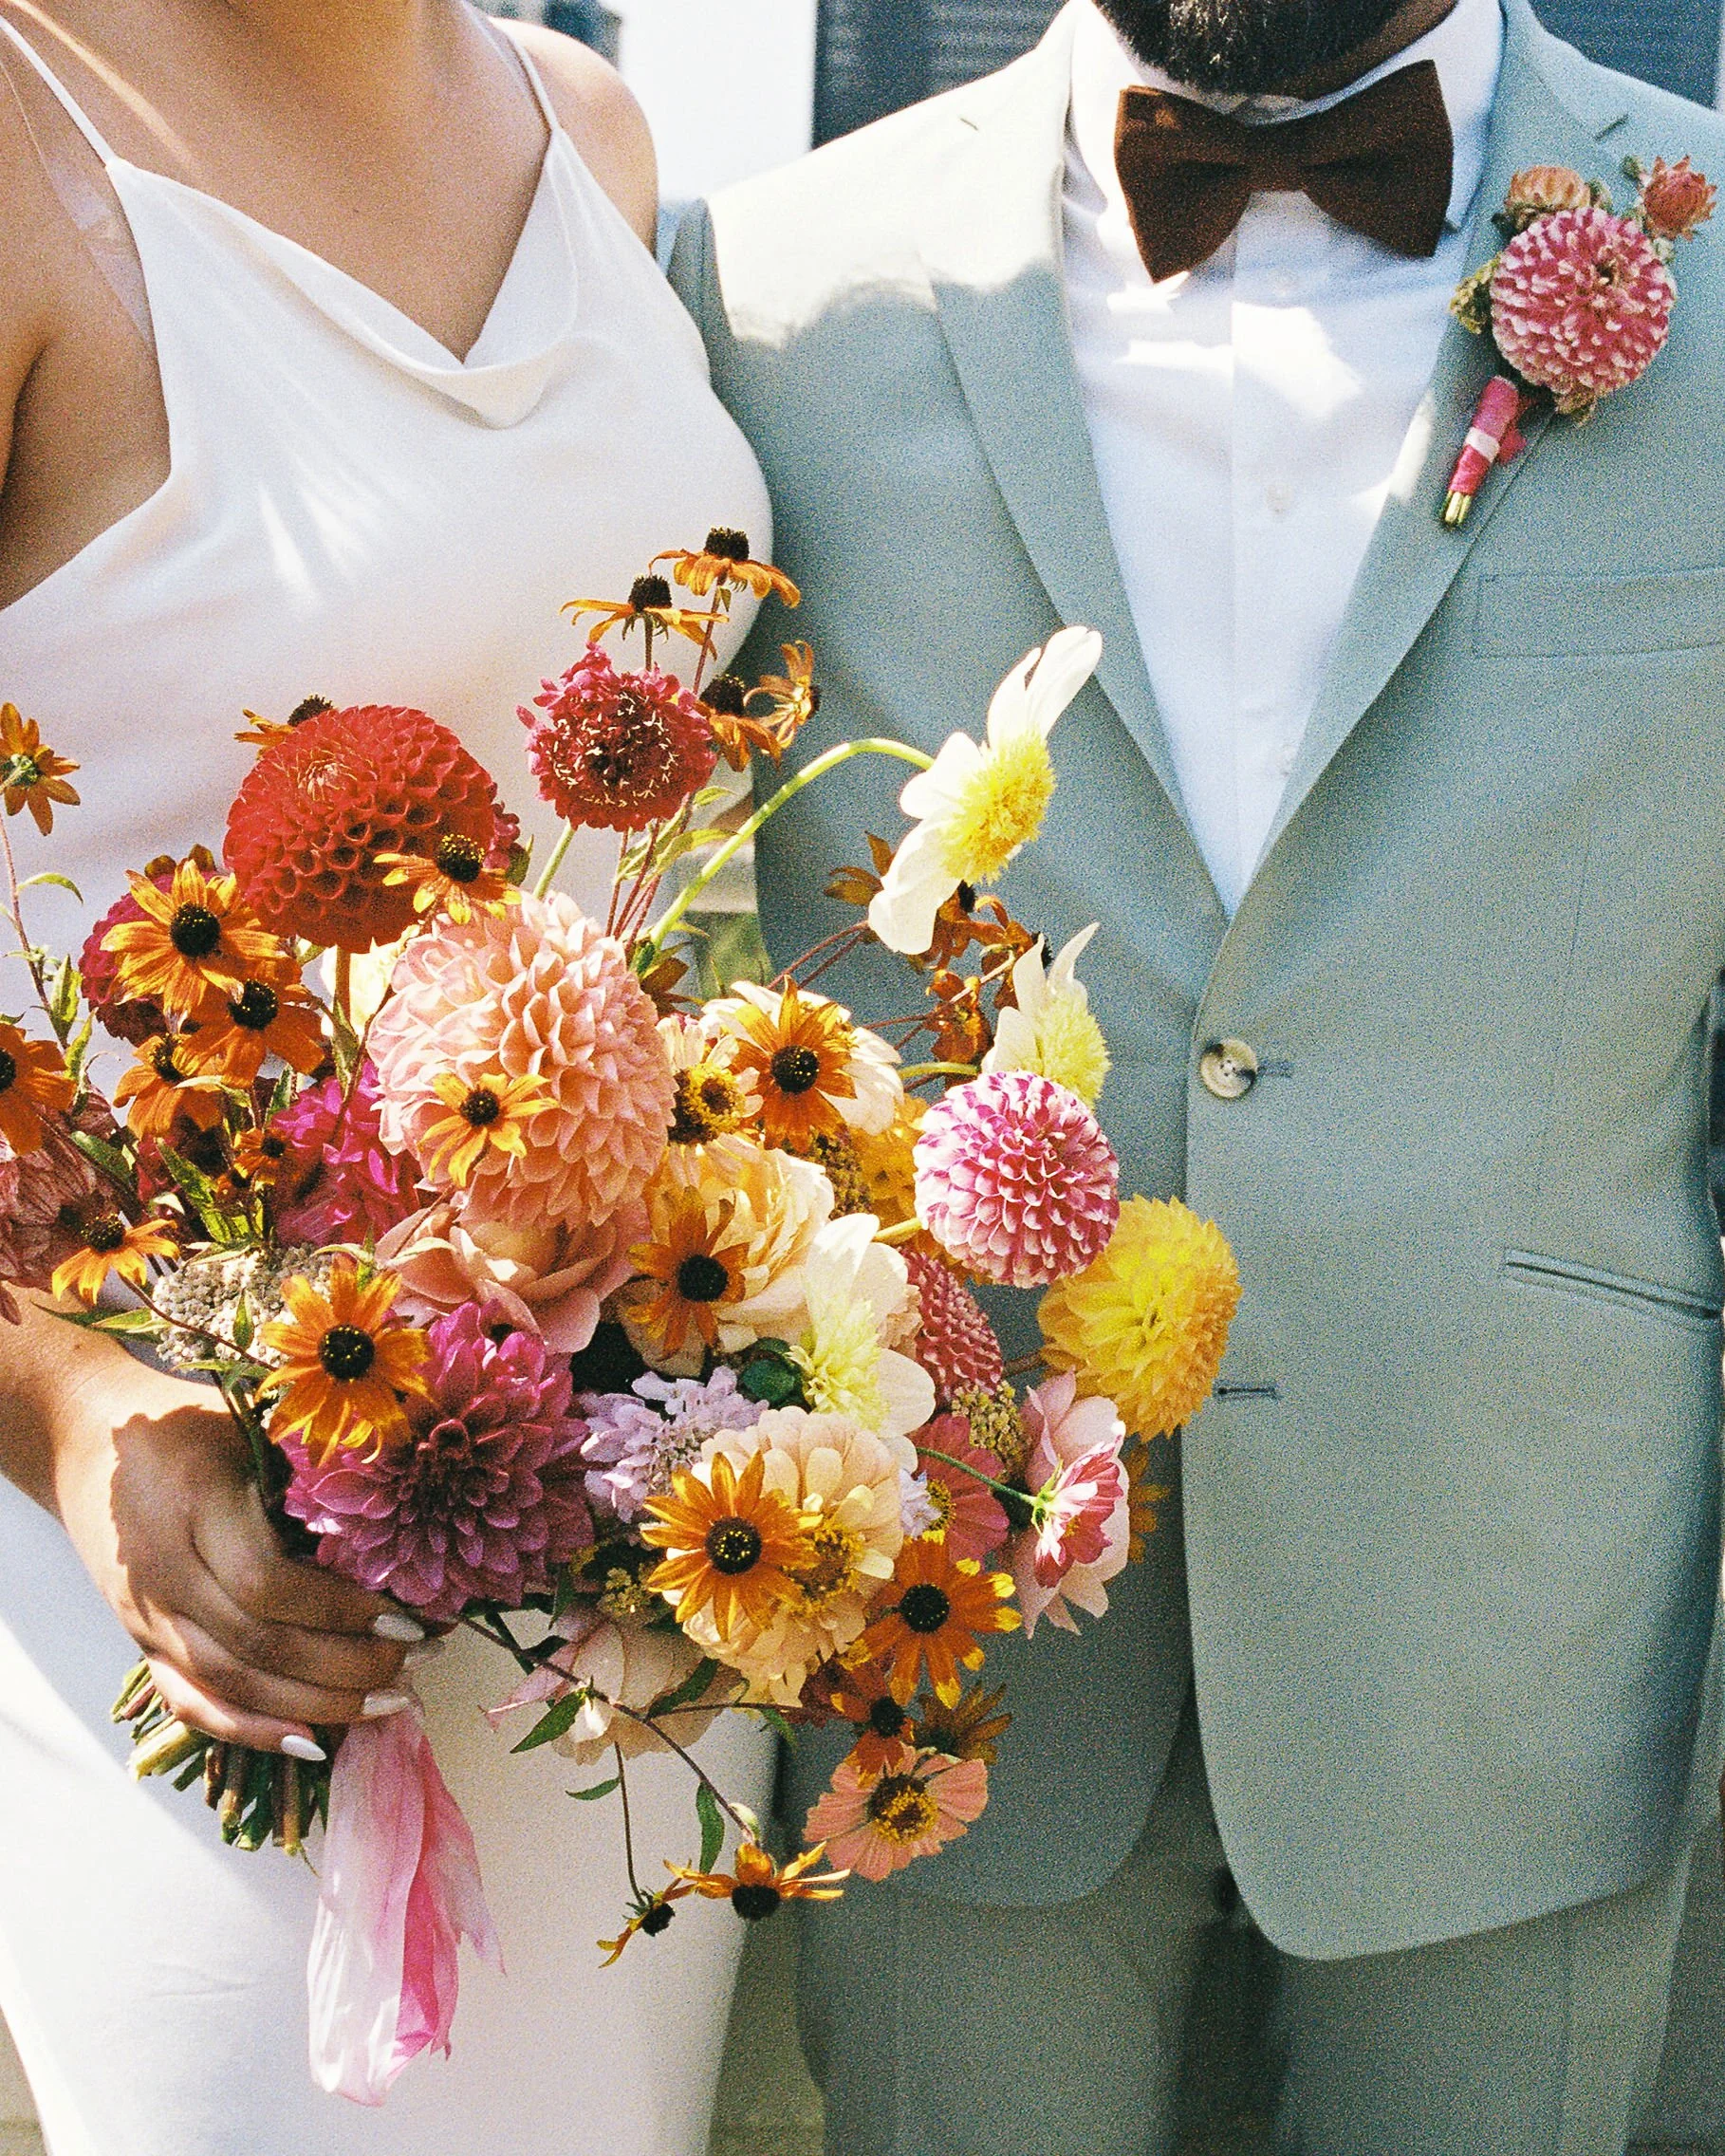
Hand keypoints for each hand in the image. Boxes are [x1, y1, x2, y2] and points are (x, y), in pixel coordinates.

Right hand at [53, 1357, 417, 1754]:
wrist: (85, 1439)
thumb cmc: (188, 1422)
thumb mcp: (249, 1423)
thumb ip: (308, 1470)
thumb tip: (404, 1517)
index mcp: (196, 1506)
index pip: (267, 1585)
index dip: (341, 1611)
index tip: (405, 1615)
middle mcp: (165, 1573)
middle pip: (259, 1647)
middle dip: (347, 1667)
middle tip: (415, 1661)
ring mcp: (148, 1617)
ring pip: (233, 1687)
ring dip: (317, 1706)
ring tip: (388, 1702)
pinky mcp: (143, 1644)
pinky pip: (194, 1705)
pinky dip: (253, 1732)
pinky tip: (313, 1741)